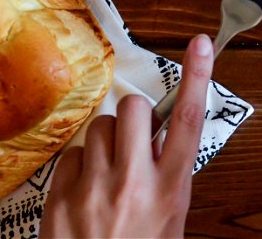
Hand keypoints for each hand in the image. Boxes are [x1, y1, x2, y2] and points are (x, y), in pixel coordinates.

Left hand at [41, 34, 213, 238]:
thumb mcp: (171, 218)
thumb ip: (168, 176)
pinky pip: (73, 155)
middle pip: (134, 110)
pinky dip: (81, 165)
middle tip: (135, 138)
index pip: (188, 119)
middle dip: (135, 115)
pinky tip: (87, 189)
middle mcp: (135, 182)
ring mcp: (95, 188)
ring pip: (99, 128)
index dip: (197, 76)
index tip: (200, 44)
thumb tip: (160, 140)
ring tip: (110, 170)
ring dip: (107, 140)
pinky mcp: (62, 196)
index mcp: (172, 187)